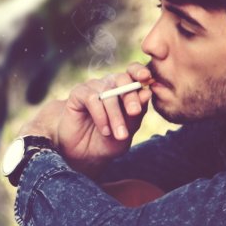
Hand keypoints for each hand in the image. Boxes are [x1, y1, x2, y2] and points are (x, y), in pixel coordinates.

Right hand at [24, 63, 154, 173]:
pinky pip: (92, 98)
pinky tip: (105, 130)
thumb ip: (136, 114)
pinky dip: (101, 116)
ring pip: (108, 93)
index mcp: (125, 90)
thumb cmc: (108, 141)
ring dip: (115, 115)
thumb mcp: (127, 131)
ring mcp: (93, 88)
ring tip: (120, 135)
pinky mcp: (78, 94)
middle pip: (122, 79)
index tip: (147, 77)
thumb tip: (147, 92)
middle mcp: (109, 85)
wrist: (83, 154)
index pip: (134, 72)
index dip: (139, 71)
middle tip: (134, 112)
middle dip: (130, 96)